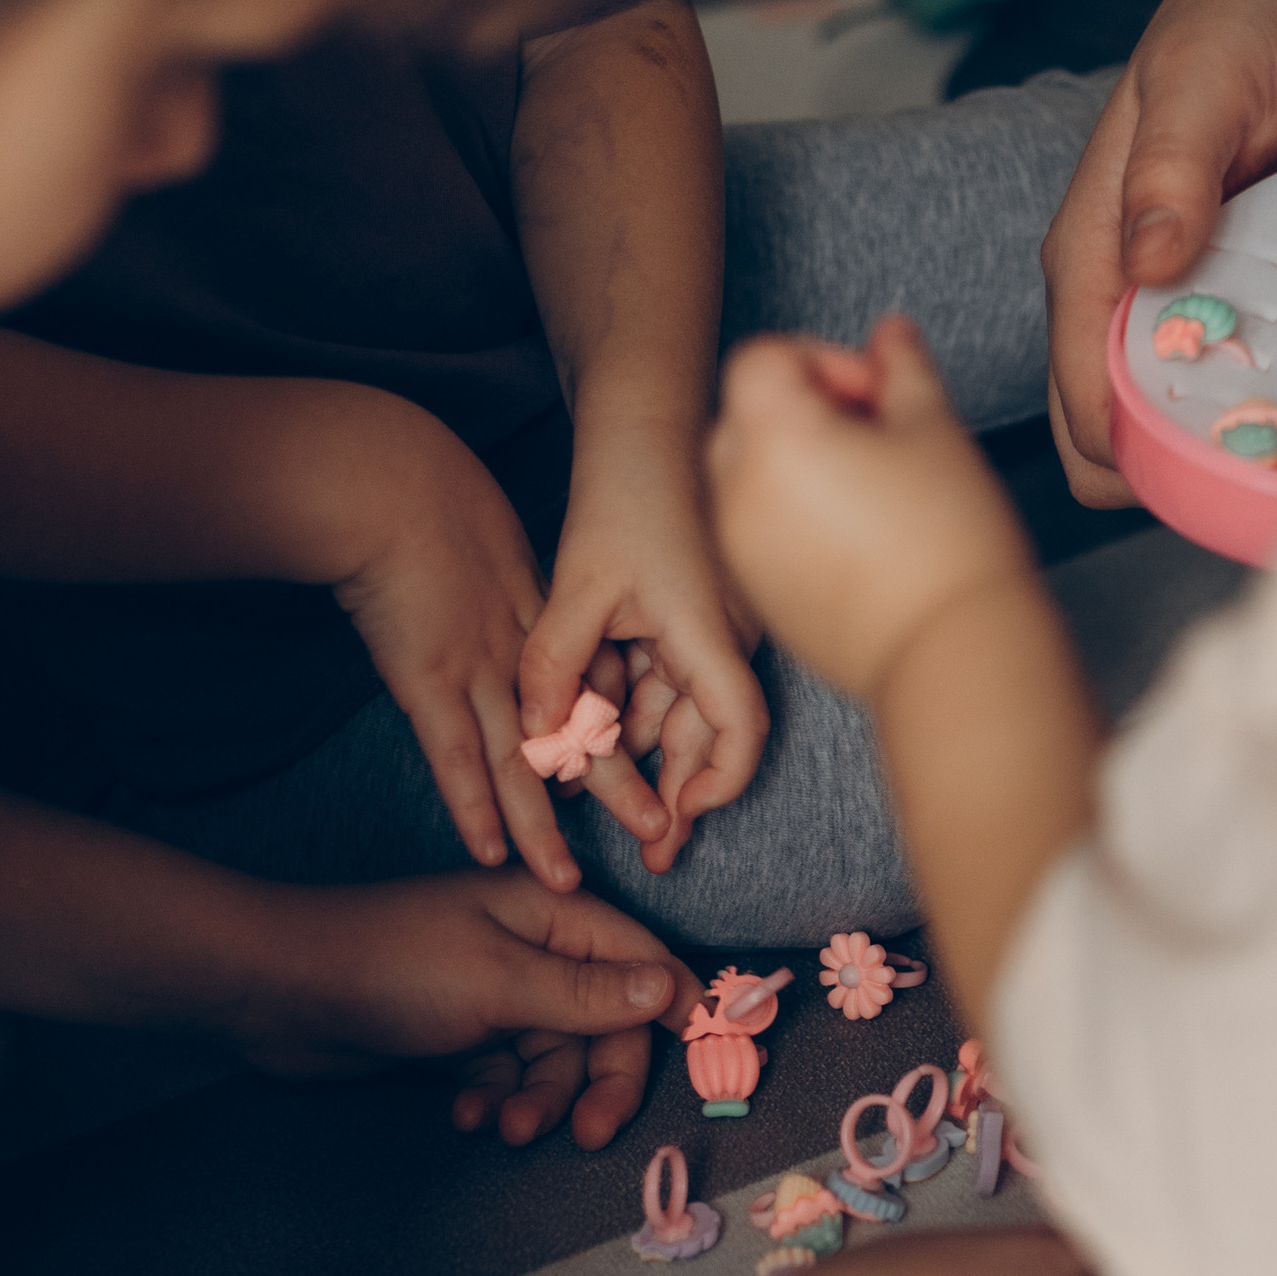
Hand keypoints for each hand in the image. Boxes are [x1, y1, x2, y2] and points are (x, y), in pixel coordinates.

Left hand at [237, 868, 699, 1150]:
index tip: (708, 1061)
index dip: (676, 1011)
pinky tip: (465, 1116)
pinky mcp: (459, 1036)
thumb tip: (672, 991)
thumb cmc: (390, 967)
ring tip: (503, 1128)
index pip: (641, 962)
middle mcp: (531, 952)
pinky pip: (507, 1077)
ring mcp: (494, 996)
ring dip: (539, 1101)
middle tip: (590, 1134)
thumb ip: (587, 995)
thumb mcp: (500, 982)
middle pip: (604, 1025)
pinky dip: (494, 1100)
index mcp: (550, 916)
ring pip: (555, 1061)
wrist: (280, 992)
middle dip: (599, 1081)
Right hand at [333, 434, 634, 897]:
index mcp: (536, 624)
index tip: (643, 772)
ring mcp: (476, 673)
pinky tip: (493, 852)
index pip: (592, 692)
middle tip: (659, 832)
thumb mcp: (486, 546)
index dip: (617, 735)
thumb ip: (501, 592)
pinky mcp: (428, 682)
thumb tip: (501, 614)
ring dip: (545, 826)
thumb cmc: (430, 504)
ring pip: (522, 764)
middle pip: (578, 736)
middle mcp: (516, 658)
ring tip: (569, 879)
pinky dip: (476, 808)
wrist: (393, 486)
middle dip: (617, 790)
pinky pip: (458, 759)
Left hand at [520, 444, 769, 875]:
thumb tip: (535, 739)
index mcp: (710, 632)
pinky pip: (668, 678)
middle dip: (679, 795)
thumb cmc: (627, 491)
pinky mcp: (692, 616)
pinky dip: (637, 708)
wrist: (647, 423)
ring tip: (608, 801)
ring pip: (681, 710)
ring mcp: (711, 628)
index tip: (680, 817)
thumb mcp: (578, 585)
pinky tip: (598, 732)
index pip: (741, 730)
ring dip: (647, 752)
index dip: (720, 784)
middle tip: (653, 851)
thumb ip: (555, 665)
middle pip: (711, 735)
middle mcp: (723, 637)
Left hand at [708, 315, 1034, 709]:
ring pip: (750, 476)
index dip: (823, 360)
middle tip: (878, 435)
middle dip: (806, 410)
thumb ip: (902, 368)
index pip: (763, 359)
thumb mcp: (933, 428)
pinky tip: (861, 541)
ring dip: (798, 464)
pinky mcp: (757, 597)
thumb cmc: (947, 540)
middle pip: (747, 414)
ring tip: (874, 492)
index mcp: (770, 435)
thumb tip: (891, 336)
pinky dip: (793, 519)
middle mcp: (735, 490)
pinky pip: (759, 532)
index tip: (877, 393)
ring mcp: (738, 549)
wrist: (949, 654)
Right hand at [1040, 0, 1276, 504]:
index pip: (1081, 404)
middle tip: (1266, 470)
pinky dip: (1252, 406)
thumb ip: (1171, 172)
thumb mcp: (1205, 87)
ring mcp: (1165, 304)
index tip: (1219, 472)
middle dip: (1172, 472)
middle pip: (1110, 437)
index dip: (1134, 459)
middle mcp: (1116, 295)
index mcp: (1089, 259)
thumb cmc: (1239, 30)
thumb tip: (1149, 264)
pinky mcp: (1217, 300)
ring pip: (1162, 420)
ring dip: (1216, 445)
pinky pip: (1215, 383)